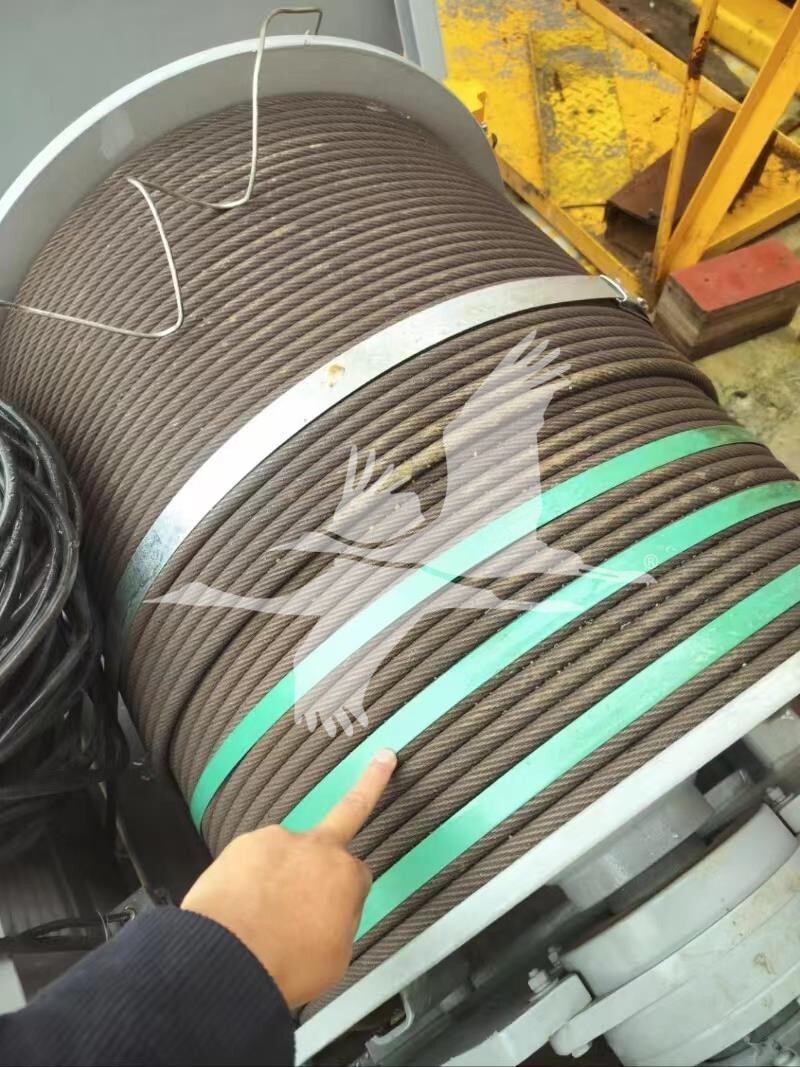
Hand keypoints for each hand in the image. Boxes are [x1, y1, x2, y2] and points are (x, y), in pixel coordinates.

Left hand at [181, 749, 396, 1008]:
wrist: (228, 960)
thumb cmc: (285, 965)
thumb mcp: (334, 958)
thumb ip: (339, 923)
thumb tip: (328, 914)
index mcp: (346, 876)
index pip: (358, 874)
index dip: (346, 894)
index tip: (336, 906)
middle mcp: (317, 849)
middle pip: (346, 815)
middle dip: (371, 782)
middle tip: (382, 760)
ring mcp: (278, 841)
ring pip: (284, 855)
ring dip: (277, 874)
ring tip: (258, 914)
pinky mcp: (244, 844)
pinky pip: (251, 862)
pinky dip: (247, 880)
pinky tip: (237, 907)